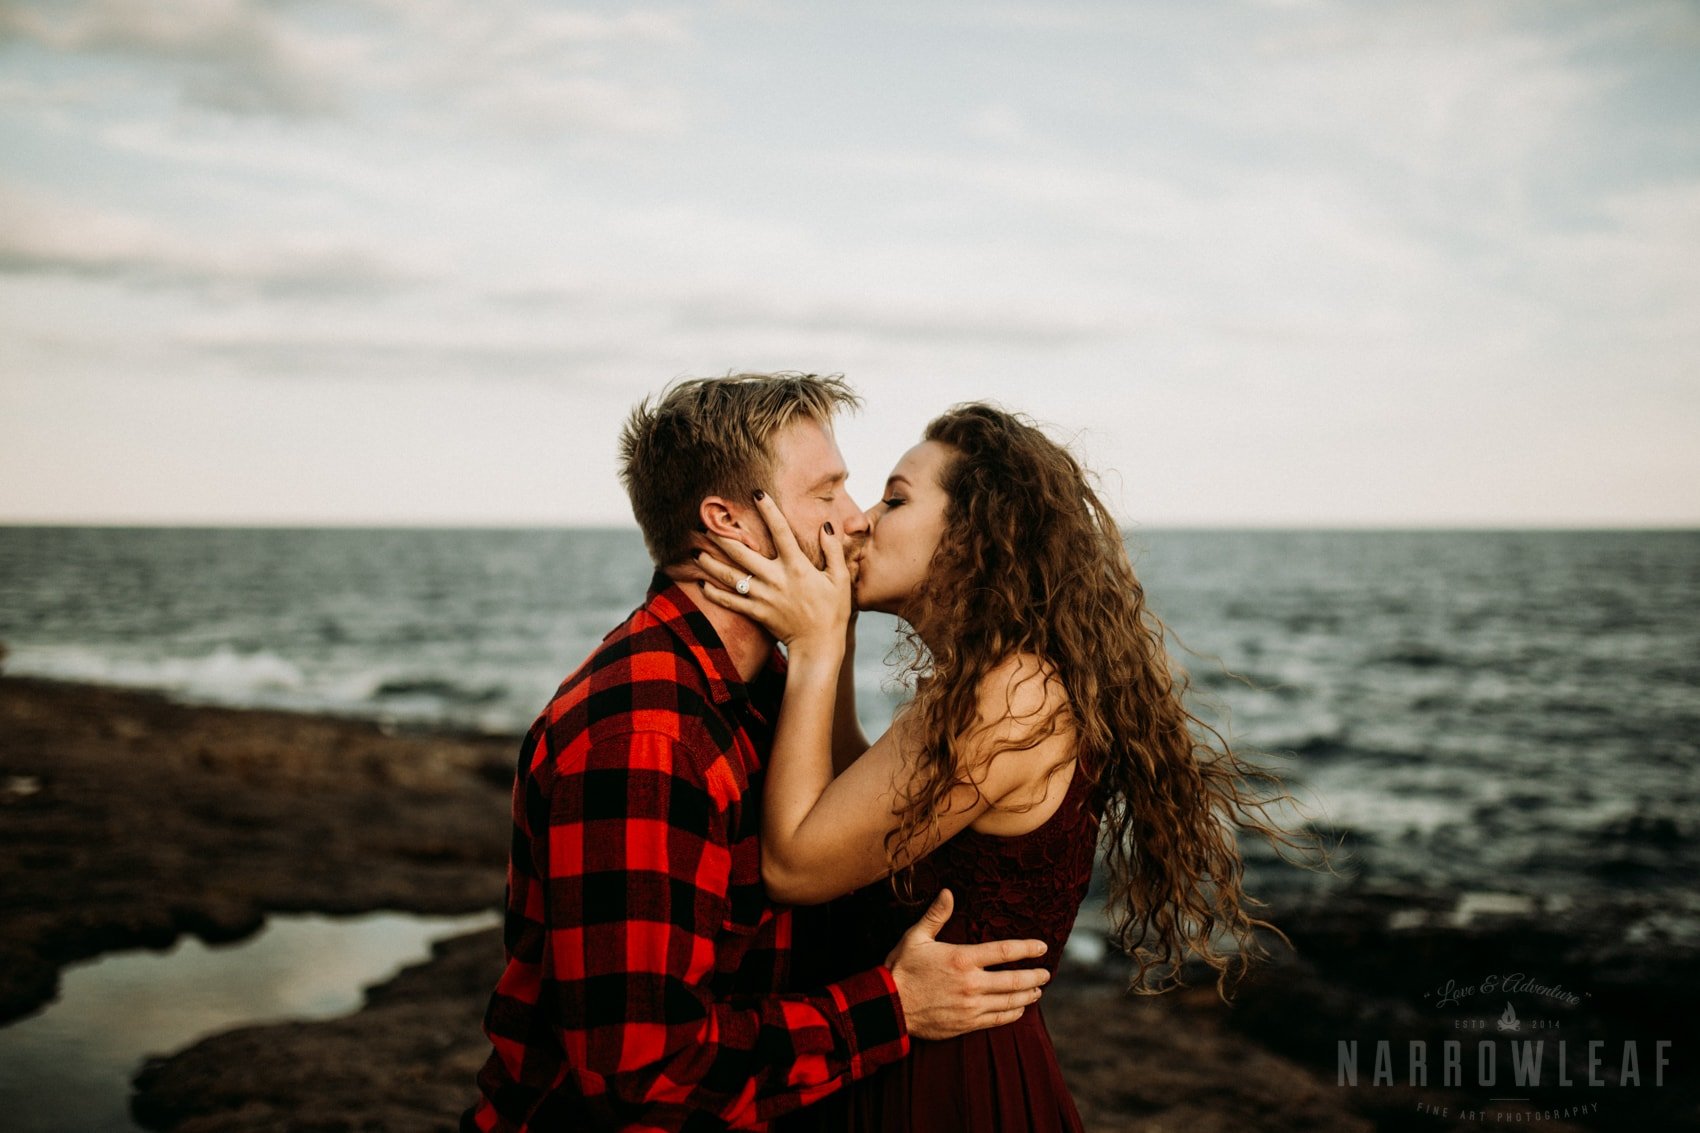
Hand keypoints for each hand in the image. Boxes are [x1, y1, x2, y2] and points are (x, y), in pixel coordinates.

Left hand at [696, 491, 850, 652]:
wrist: (819, 646)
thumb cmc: (834, 611)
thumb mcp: (840, 579)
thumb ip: (833, 552)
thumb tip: (825, 527)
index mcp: (797, 567)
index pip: (781, 531)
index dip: (768, 510)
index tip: (756, 493)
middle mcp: (776, 579)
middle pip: (743, 553)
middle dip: (724, 537)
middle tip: (707, 523)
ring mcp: (763, 597)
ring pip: (731, 576)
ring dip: (712, 563)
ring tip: (697, 552)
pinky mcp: (756, 613)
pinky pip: (731, 602)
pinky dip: (714, 594)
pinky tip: (702, 585)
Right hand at [884, 889, 1050, 1040]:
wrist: (889, 1008)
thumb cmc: (901, 969)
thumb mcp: (915, 937)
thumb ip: (936, 915)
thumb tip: (948, 892)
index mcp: (962, 958)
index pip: (1004, 952)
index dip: (1027, 949)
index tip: (1042, 947)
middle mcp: (971, 983)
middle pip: (1014, 980)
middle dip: (1034, 976)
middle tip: (1046, 973)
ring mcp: (970, 1006)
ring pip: (1009, 1001)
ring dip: (1027, 995)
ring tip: (1038, 991)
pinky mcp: (966, 1023)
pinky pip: (997, 1019)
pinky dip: (1012, 1014)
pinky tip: (1020, 1009)